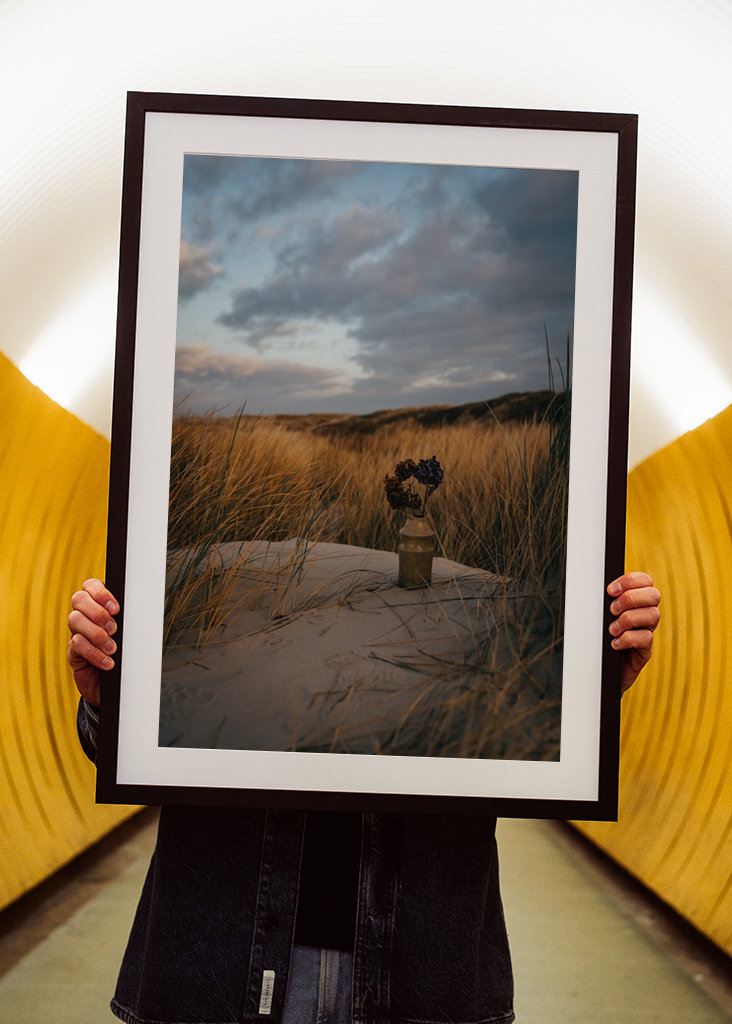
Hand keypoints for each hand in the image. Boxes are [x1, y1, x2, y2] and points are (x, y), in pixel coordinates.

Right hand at [67, 579, 119, 705]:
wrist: (116, 685)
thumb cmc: (125, 654)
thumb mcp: (129, 634)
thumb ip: (129, 620)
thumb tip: (141, 609)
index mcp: (98, 605)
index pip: (90, 585)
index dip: (100, 592)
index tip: (116, 608)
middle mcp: (84, 616)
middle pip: (78, 599)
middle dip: (98, 612)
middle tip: (114, 629)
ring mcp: (76, 633)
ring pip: (75, 620)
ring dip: (97, 634)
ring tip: (112, 648)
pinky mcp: (73, 652)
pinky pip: (77, 645)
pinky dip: (94, 653)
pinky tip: (108, 662)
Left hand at [607, 571, 660, 692]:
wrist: (597, 672)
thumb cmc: (596, 640)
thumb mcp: (598, 618)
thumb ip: (603, 602)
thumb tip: (593, 586)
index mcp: (635, 602)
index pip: (645, 581)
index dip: (631, 580)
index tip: (610, 590)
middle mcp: (644, 615)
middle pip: (654, 595)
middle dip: (631, 598)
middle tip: (612, 610)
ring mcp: (646, 632)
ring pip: (653, 615)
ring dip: (628, 619)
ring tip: (611, 630)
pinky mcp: (645, 651)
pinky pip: (646, 638)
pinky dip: (628, 639)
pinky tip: (614, 644)